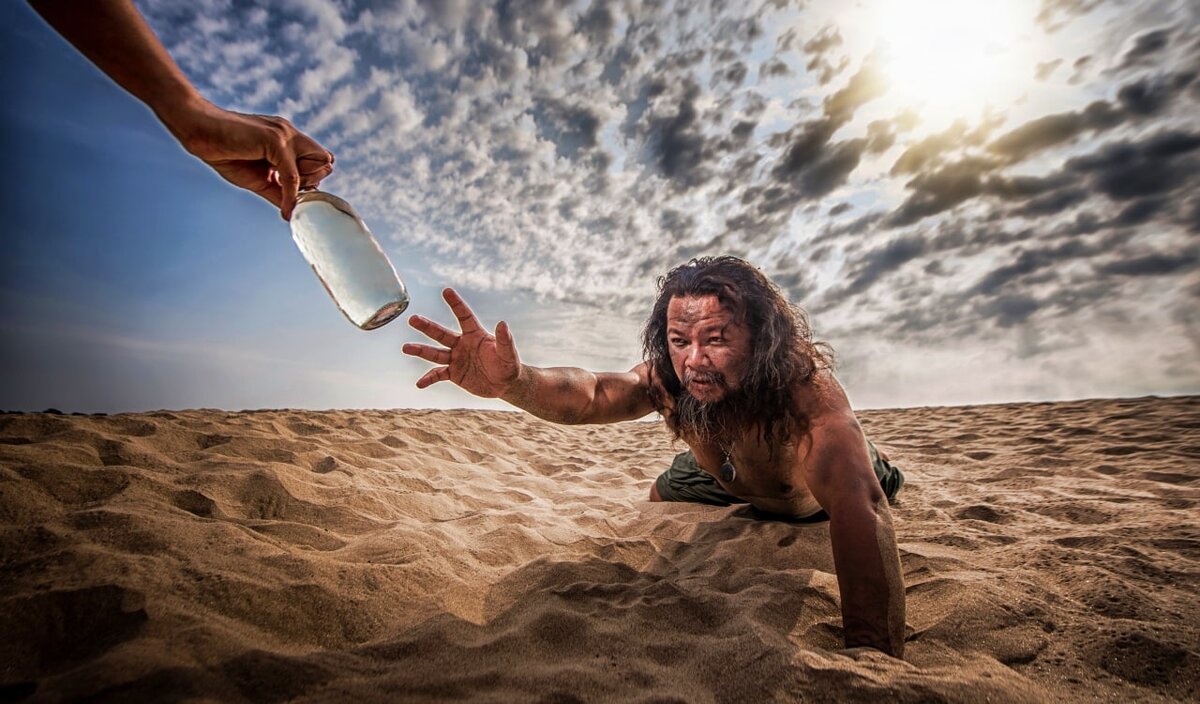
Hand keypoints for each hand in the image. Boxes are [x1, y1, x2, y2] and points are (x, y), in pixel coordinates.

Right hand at [161, 98, 334, 219]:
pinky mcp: (275, 141)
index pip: (319, 159)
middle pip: (324, 161)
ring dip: (303, 186)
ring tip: (280, 192)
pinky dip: (291, 196)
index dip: (312, 178)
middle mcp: (290, 133)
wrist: (199, 132)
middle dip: (312, 182)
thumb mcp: (259, 178)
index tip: (295, 193)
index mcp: (288, 139)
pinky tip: (284, 210)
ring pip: (315, 166)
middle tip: (287, 190)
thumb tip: (294, 211)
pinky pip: (293, 175)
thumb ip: (279, 191)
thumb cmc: (224, 152)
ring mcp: (284, 134)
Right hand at [402, 288, 521, 396]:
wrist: (504, 384)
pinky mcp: (454, 374)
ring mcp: (456, 358)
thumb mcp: (508, 354)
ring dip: (420, 350)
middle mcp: (462, 344)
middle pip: (441, 333)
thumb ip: (505, 340)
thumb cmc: (509, 365)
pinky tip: (420, 384)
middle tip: (413, 319)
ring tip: (405, 348)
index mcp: (475, 335)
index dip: (456, 304)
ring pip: (435, 353)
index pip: (464, 316)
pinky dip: (428, 379)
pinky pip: (438, 375)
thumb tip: (503, 323)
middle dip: (427, 327)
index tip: (446, 290)